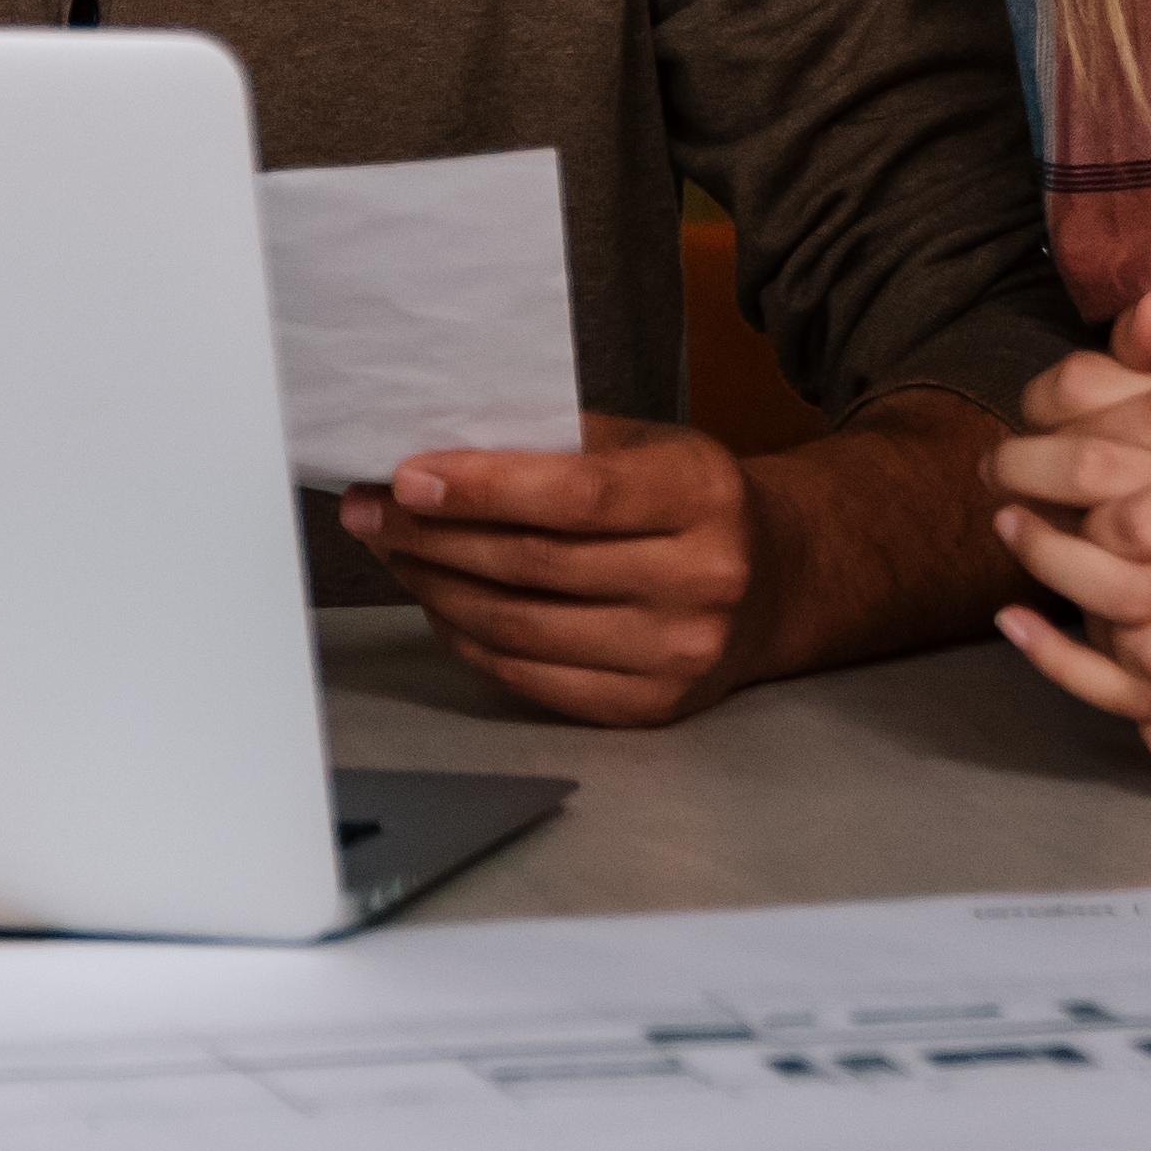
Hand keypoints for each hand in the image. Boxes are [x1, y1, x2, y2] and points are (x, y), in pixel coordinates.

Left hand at [342, 419, 764, 726]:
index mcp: (701, 494)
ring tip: (396, 554)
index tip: (407, 478)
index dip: (481, 488)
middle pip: (536, 564)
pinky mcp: (653, 707)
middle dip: (435, 537)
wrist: (777, 579)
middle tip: (372, 512)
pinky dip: (472, 642)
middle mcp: (701, 579)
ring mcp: (679, 654)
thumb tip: (437, 451)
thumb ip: (557, 443)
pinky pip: (534, 679)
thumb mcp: (647, 445)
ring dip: (440, 588)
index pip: (575, 495)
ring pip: (524, 627)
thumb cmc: (691, 499)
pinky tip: (441, 604)